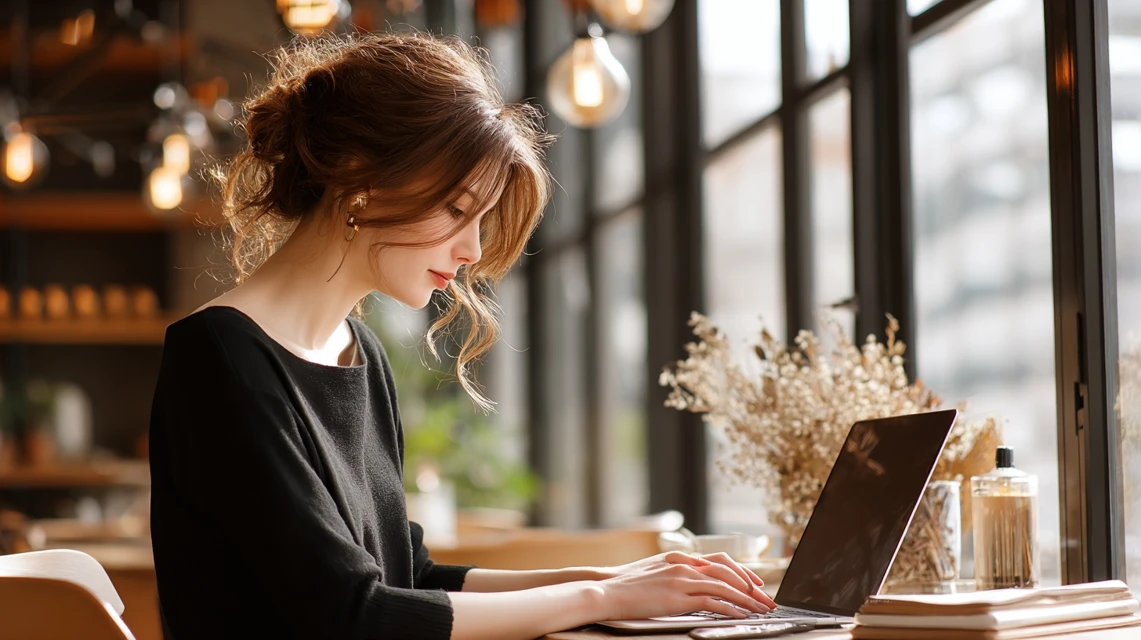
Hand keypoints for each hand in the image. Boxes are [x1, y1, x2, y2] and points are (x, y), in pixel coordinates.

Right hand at [596, 551, 775, 620]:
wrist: (609, 589)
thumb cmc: (630, 583)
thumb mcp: (658, 569)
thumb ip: (679, 570)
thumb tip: (696, 577)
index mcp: (682, 558)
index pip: (722, 562)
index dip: (742, 573)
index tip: (755, 586)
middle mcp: (686, 565)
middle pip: (729, 573)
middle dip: (751, 588)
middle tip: (766, 600)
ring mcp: (682, 580)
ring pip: (725, 587)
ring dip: (746, 600)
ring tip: (760, 611)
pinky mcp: (677, 598)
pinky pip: (712, 602)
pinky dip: (730, 608)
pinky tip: (741, 616)